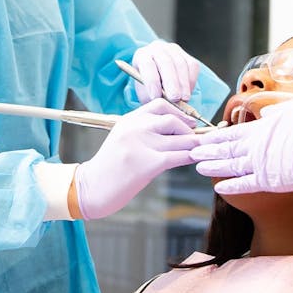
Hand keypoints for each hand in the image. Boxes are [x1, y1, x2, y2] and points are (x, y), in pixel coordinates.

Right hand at [74, 100, 198, 218]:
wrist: (91, 188)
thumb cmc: (109, 167)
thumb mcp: (122, 138)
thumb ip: (143, 130)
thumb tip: (174, 130)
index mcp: (128, 119)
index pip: (160, 104)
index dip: (179, 112)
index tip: (188, 123)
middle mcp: (135, 127)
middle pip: (173, 120)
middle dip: (189, 130)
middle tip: (197, 140)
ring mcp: (142, 144)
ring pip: (180, 139)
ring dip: (194, 145)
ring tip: (200, 151)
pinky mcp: (149, 163)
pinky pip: (179, 156)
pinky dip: (191, 157)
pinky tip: (195, 160)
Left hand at [130, 40, 200, 102]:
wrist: (158, 78)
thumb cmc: (149, 87)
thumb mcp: (145, 92)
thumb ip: (152, 97)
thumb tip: (162, 104)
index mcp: (142, 56)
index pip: (147, 65)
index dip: (151, 81)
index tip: (155, 97)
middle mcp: (157, 48)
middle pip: (166, 63)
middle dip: (171, 83)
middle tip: (174, 99)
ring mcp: (173, 50)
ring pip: (180, 64)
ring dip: (183, 83)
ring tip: (183, 99)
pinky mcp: (186, 55)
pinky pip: (192, 65)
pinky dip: (191, 80)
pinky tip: (188, 92)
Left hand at [189, 94, 292, 194]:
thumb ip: (279, 112)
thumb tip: (266, 113)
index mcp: (264, 127)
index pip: (235, 132)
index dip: (218, 135)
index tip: (205, 135)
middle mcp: (257, 144)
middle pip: (227, 147)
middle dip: (208, 149)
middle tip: (192, 150)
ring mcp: (260, 162)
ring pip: (229, 164)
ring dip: (213, 166)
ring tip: (197, 165)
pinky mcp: (268, 180)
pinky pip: (244, 184)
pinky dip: (230, 186)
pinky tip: (218, 188)